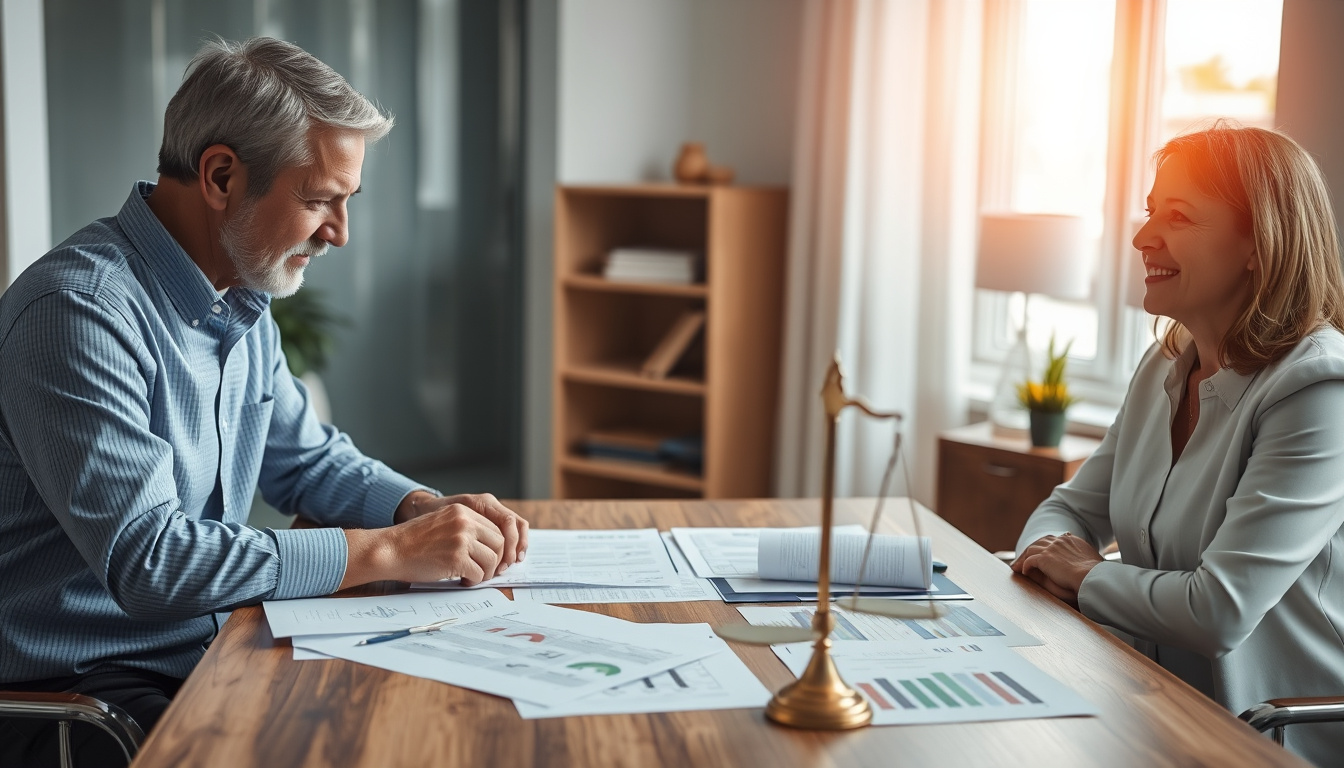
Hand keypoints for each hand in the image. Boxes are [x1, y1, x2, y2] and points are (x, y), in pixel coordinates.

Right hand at [396, 491, 528, 568]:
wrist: (391, 550)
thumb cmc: (413, 541)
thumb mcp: (443, 522)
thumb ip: (465, 528)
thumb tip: (489, 546)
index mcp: (463, 511)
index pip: (495, 529)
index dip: (496, 547)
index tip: (490, 558)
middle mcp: (465, 522)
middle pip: (499, 544)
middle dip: (495, 561)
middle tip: (484, 571)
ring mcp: (462, 540)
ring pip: (492, 560)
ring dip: (485, 573)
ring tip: (471, 576)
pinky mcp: (457, 559)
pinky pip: (478, 574)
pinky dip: (473, 581)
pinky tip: (462, 581)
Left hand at [1011, 534, 1103, 605]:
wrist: (1092, 576)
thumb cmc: (1095, 573)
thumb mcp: (1088, 560)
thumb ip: (1080, 555)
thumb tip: (1076, 559)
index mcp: (1072, 540)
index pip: (1053, 539)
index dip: (1045, 546)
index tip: (1041, 552)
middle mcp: (1061, 541)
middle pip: (1040, 542)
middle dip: (1030, 550)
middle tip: (1023, 559)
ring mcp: (1052, 548)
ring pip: (1031, 550)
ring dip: (1024, 558)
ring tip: (1018, 567)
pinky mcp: (1045, 558)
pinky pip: (1030, 561)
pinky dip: (1025, 566)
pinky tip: (1024, 572)